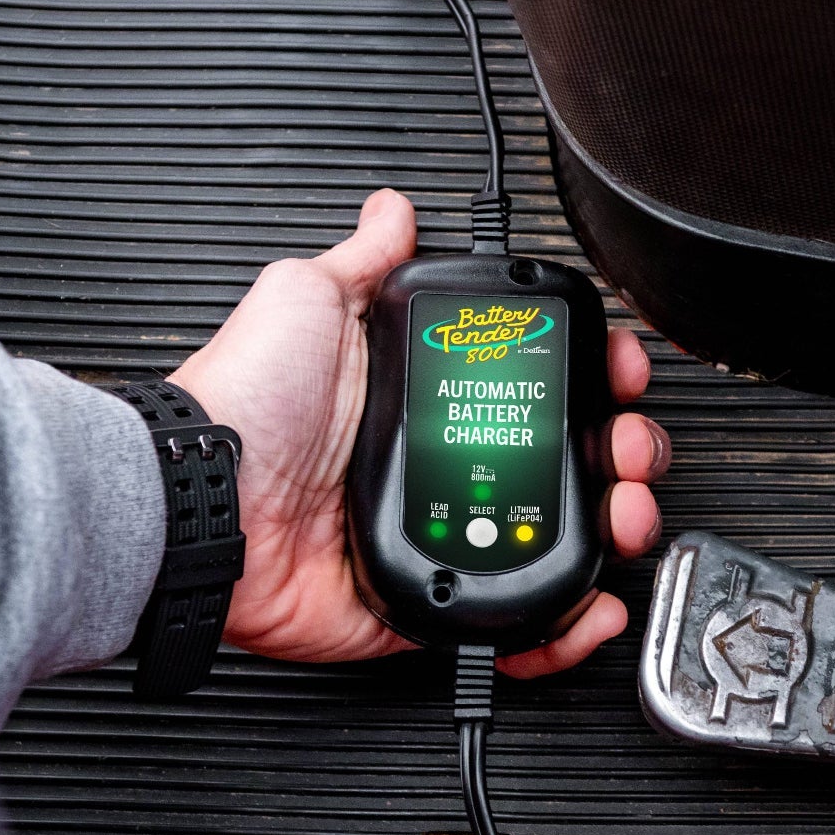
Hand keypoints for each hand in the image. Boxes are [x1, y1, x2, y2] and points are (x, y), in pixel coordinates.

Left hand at [169, 189, 670, 670]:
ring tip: (626, 516)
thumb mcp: (305, 298)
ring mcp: (436, 533)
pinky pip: (506, 621)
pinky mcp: (422, 601)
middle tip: (631, 449)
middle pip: (560, 461)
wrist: (203, 499)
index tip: (615, 373)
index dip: (585, 376)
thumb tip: (392, 211)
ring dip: (608, 529)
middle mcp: (436, 463)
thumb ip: (362, 260)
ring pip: (549, 539)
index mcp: (418, 396)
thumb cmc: (243, 401)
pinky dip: (559, 624)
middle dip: (619, 452)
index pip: (526, 382)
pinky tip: (592, 603)